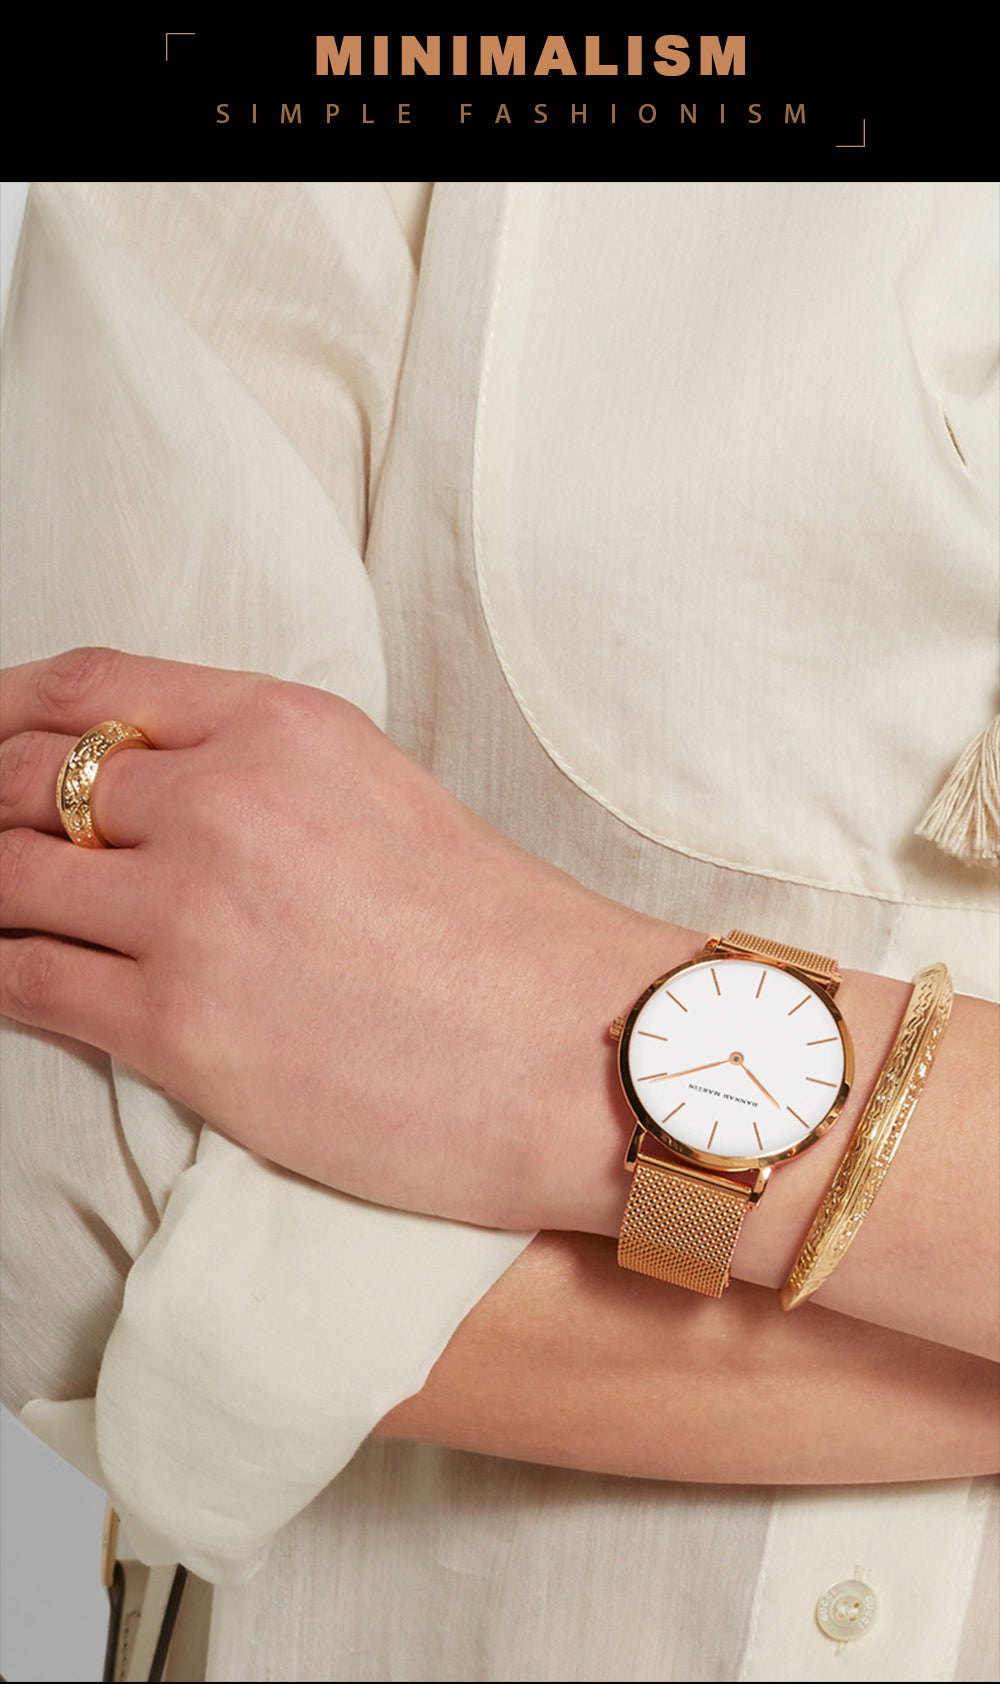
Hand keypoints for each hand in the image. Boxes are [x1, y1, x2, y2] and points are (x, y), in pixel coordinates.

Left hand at [0, 648, 679, 1234]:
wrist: (584, 1056)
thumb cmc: (504, 942)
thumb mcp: (384, 798)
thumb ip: (264, 776)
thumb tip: (152, 798)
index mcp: (286, 725)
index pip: (93, 688)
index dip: (5, 711)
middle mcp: (227, 799)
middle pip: (29, 778)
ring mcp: (195, 912)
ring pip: (10, 879)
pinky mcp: (181, 1028)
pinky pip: (27, 982)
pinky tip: (0, 972)